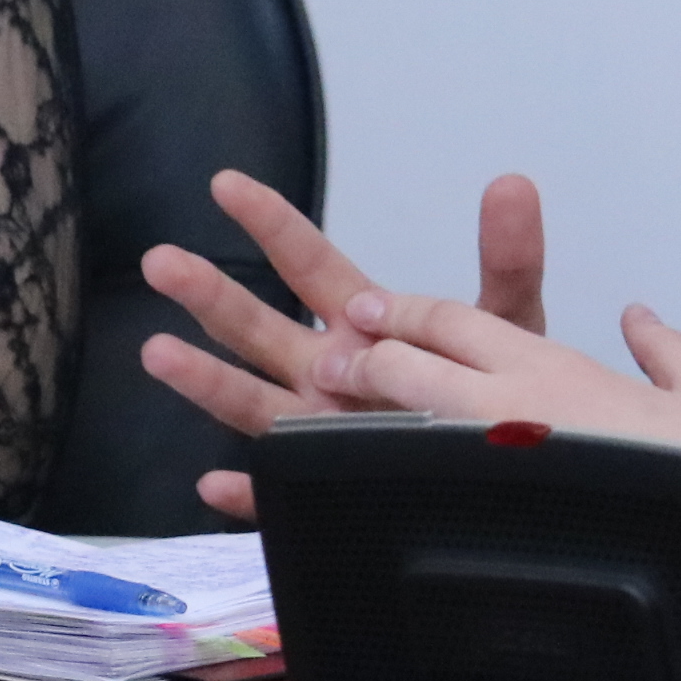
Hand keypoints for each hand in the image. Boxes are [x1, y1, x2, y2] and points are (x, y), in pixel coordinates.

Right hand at [140, 168, 680, 516]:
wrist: (525, 471)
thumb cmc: (503, 391)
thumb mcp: (506, 322)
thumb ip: (508, 259)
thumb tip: (514, 183)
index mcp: (365, 327)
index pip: (310, 265)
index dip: (272, 222)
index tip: (227, 182)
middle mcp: (331, 376)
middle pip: (261, 329)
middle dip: (212, 294)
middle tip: (159, 259)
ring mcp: (323, 435)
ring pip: (254, 405)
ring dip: (205, 379)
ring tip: (155, 350)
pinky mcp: (330, 495)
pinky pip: (279, 498)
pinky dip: (248, 493)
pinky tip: (213, 484)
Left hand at [307, 291, 680, 458]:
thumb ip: (666, 349)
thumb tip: (640, 316)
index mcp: (550, 371)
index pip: (460, 323)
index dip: (410, 312)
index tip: (373, 309)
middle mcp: (501, 410)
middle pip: (409, 362)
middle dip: (365, 352)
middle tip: (335, 353)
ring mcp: (477, 468)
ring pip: (391, 421)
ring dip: (348, 406)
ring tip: (315, 404)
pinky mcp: (469, 524)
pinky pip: (390, 495)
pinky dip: (344, 486)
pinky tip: (302, 490)